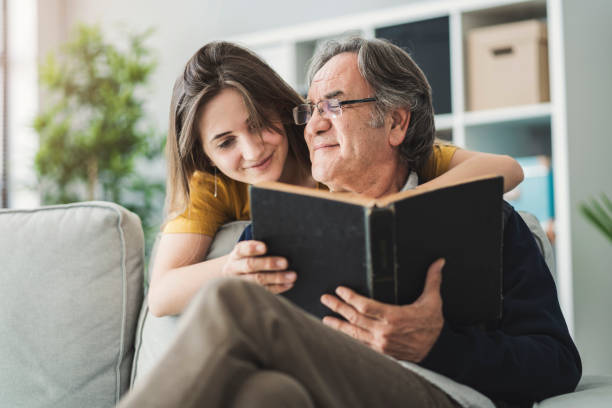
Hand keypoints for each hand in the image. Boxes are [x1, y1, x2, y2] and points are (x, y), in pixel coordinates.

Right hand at [222, 240, 296, 293]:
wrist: (232, 275)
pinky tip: (288, 284)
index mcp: (236, 255)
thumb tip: (280, 245)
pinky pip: (264, 290)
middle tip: (285, 263)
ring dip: (277, 278)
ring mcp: (241, 282)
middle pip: (250, 265)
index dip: (252, 248)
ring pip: (258, 280)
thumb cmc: (246, 259)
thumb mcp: (246, 252)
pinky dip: (278, 287)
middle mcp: (235, 268)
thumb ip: (259, 249)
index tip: (265, 247)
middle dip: (268, 264)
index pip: (242, 250)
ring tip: (292, 276)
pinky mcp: (249, 292)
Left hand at [320, 258, 444, 362]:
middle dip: (338, 307)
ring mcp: (381, 343)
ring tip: (325, 318)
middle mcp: (384, 331)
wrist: (438, 348)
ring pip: (354, 333)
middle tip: (325, 298)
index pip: (365, 306)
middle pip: (355, 318)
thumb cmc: (432, 324)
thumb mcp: (433, 300)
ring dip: (338, 324)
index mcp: (394, 317)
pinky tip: (340, 333)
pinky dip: (348, 338)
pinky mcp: (381, 351)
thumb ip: (432, 280)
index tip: (340, 290)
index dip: (350, 297)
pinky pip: (360, 344)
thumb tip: (438, 262)